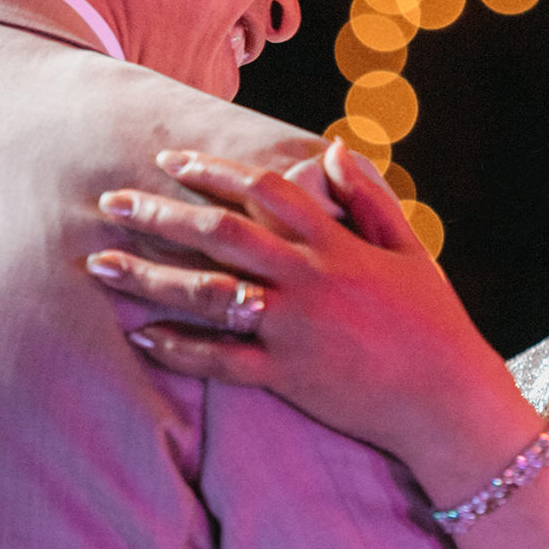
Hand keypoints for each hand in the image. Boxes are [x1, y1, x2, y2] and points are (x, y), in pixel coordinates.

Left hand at [84, 142, 544, 504]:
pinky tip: (141, 337)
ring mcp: (294, 328)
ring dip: (149, 277)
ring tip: (101, 265)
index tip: (171, 159)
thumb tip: (335, 148)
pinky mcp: (287, 375)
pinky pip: (221, 361)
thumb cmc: (433, 322)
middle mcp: (308, 279)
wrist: (447, 399)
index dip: (214, 169)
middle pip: (221, 235)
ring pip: (208, 294)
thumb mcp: (409, 250)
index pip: (265, 189)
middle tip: (111, 203)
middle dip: (159, 215)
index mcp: (337, 243)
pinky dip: (178, 348)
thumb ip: (369, 198)